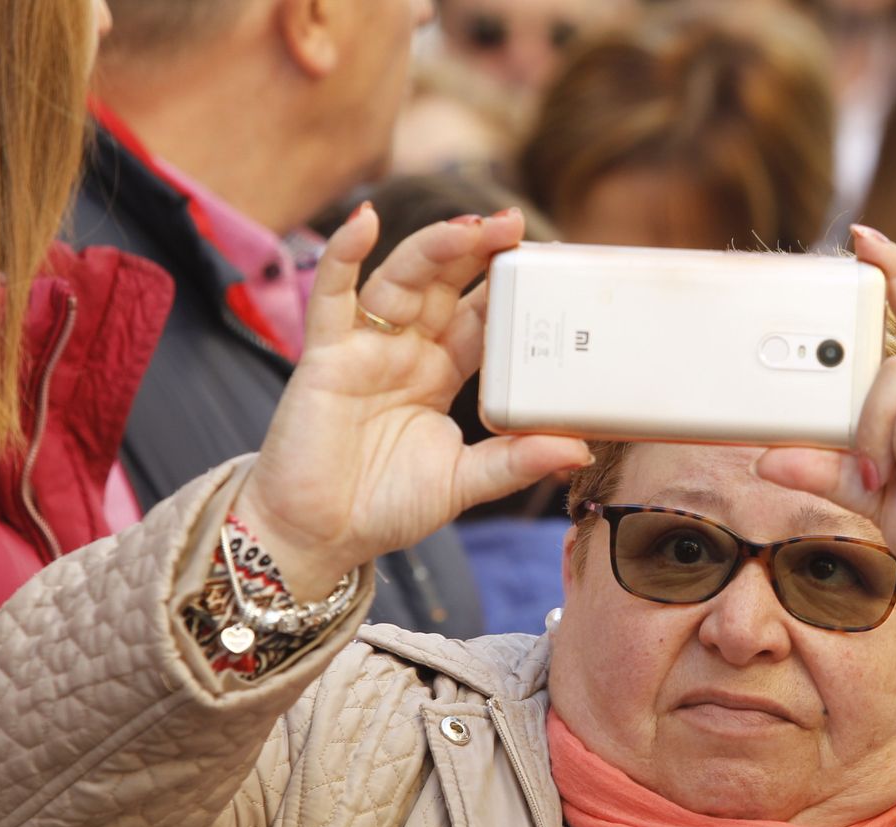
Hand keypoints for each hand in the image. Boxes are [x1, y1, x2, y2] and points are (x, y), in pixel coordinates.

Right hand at [235, 207, 591, 598]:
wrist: (317, 537)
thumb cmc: (383, 507)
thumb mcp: (464, 483)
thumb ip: (516, 462)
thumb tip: (578, 448)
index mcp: (441, 373)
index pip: (483, 318)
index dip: (510, 289)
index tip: (550, 260)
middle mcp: (406, 351)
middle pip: (447, 286)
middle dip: (479, 252)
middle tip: (514, 225)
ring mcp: (365, 348)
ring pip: (401, 280)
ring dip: (433, 248)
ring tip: (470, 228)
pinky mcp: (325, 356)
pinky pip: (331, 296)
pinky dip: (342, 254)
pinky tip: (363, 221)